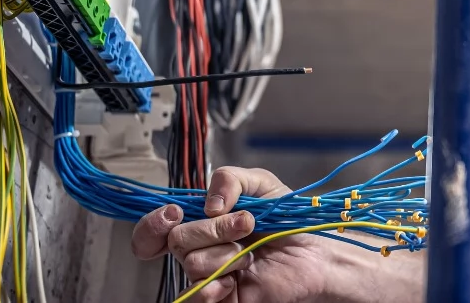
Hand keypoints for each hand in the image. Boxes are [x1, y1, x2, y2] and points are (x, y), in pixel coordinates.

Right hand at [132, 167, 330, 301]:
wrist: (316, 253)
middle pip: (175, 240)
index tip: (174, 214)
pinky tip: (235, 281)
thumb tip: (207, 205)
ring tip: (251, 254)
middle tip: (246, 224)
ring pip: (191, 263)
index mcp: (202, 221)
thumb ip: (230, 179)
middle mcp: (200, 248)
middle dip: (214, 229)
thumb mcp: (261, 184)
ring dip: (227, 254)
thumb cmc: (290, 220)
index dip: (153, 222)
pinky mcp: (218, 299)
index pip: (155, 227)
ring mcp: (208, 275)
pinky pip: (195, 296)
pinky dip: (215, 285)